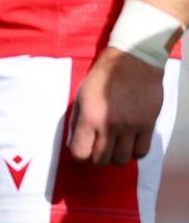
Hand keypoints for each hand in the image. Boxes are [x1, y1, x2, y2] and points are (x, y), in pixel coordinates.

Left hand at [67, 48, 167, 164]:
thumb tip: (74, 144)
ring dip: (116, 156)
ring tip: (115, 145)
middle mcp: (110, 125)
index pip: (80, 153)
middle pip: (102, 161)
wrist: (132, 62)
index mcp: (89, 117)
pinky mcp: (148, 125)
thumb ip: (76, 122)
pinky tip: (129, 142)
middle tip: (99, 148)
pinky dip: (134, 152)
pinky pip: (141, 152)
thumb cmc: (102, 77)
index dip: (80, 155)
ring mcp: (131, 127)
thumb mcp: (81, 97)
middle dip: (97, 158)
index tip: (83, 148)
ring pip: (122, 160)